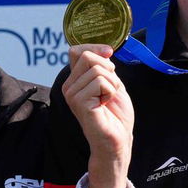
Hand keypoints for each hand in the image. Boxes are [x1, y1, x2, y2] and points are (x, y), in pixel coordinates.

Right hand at [63, 45, 133, 187]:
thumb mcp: (112, 83)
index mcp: (75, 80)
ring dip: (111, 84)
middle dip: (108, 69)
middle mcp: (69, 86)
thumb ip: (104, 67)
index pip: (77, 51)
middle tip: (110, 89)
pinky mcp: (79, 102)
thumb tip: (104, 50)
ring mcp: (72, 95)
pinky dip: (110, 91)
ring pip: (97, 69)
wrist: (118, 139)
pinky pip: (100, 82)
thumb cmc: (115, 114)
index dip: (94, 48)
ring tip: (107, 100)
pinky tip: (105, 105)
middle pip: (87, 57)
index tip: (109, 53)